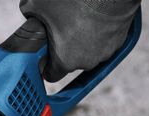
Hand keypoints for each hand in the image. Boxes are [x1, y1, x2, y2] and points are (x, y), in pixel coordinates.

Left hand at [20, 0, 139, 81]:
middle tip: (59, 27)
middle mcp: (86, 62)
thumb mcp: (38, 4)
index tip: (43, 56)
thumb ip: (29, 15)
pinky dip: (97, 32)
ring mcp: (106, 52)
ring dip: (81, 39)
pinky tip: (93, 16)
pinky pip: (103, 40)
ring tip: (78, 18)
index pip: (51, 75)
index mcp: (65, 61)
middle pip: (69, 61)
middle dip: (63, 47)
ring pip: (88, 50)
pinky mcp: (119, 40)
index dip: (45, 65)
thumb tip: (29, 15)